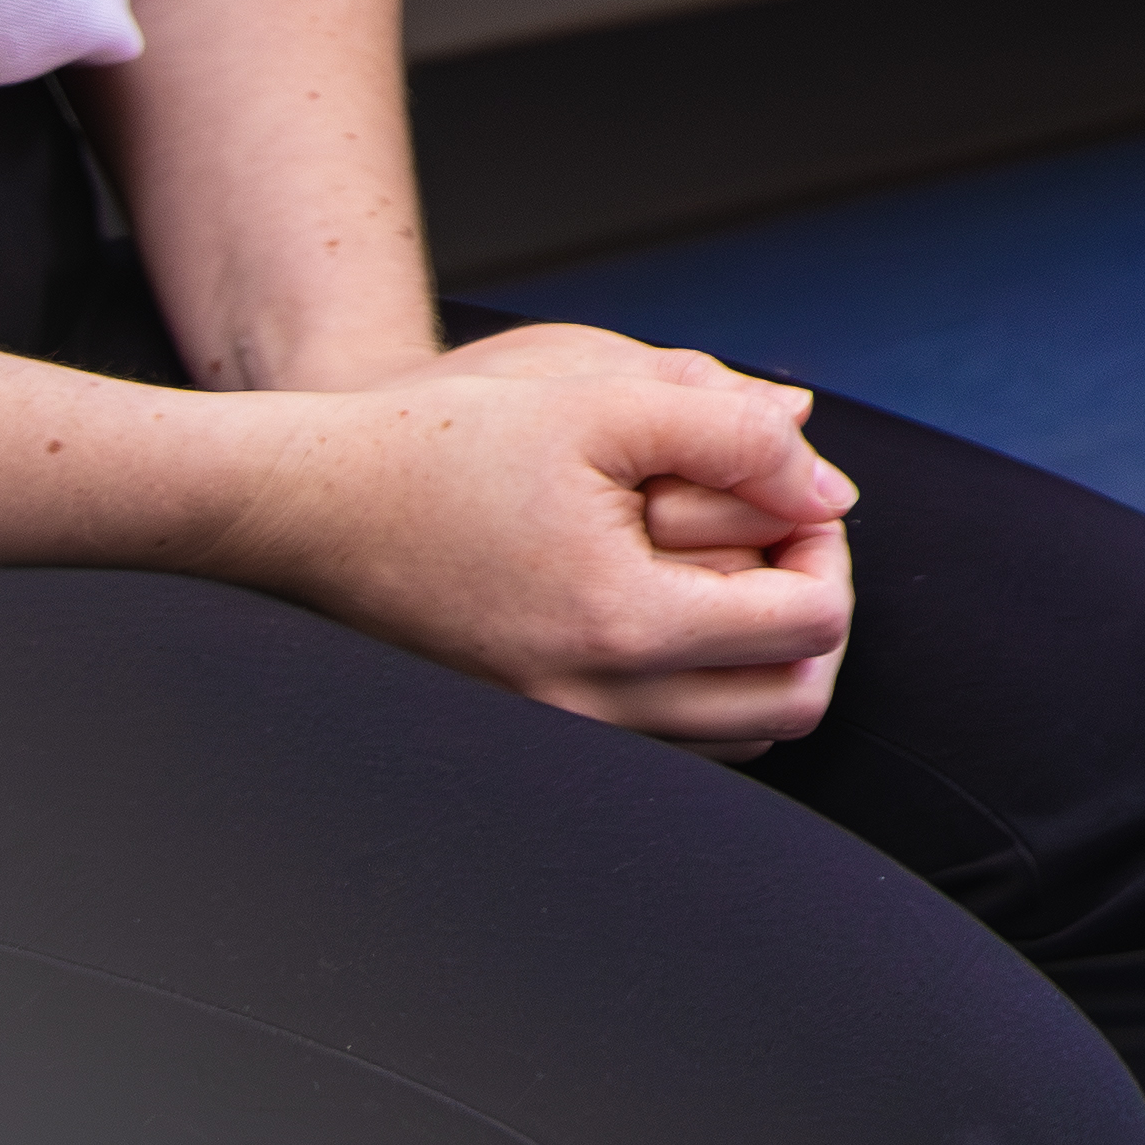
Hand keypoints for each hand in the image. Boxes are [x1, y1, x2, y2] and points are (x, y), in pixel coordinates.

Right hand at [199, 321, 858, 746]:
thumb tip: (833, 489)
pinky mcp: (536, 738)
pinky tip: (678, 605)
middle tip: (781, 535)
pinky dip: (705, 686)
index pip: (810, 627)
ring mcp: (561, 737)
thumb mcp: (601, 399)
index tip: (792, 494)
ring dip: (763, 654)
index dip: (826, 550)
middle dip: (812, 609)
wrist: (311, 508)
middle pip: (791, 703)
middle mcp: (593, 708)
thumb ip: (737, 432)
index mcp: (619, 626)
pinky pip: (673, 746)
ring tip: (731, 565)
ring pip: (739, 737)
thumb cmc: (446, 444)